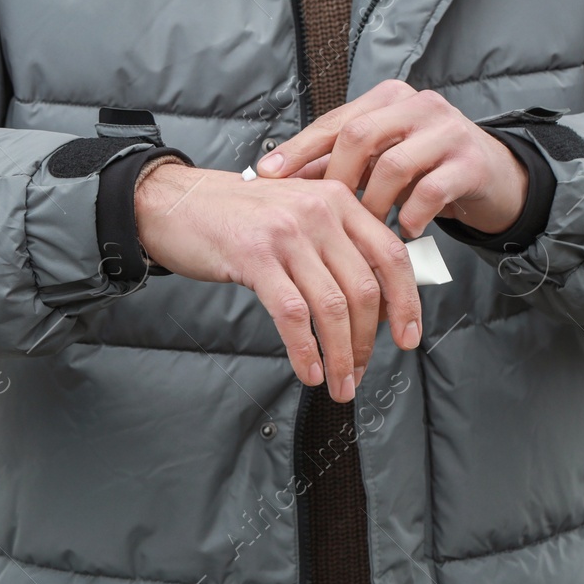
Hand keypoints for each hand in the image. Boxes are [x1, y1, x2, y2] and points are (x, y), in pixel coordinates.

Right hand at [134, 162, 422, 401]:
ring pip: (333, 307)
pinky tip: (308, 370)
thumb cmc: (237, 215)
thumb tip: (373, 297)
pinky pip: (292, 314)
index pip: (390, 255)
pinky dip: (305, 349)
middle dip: (368, 340)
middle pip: (365, 288)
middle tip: (361, 370)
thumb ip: (335, 241)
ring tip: (338, 383)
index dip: (406, 302)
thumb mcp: (298, 212)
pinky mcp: (255, 256)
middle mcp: (319, 212)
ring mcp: (287, 233)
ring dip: (341, 355)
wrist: (175, 201)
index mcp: (337, 199)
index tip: (409, 336)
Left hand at [256, 80, 527, 239]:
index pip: (335, 121)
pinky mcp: (471, 162)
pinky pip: (431, 191)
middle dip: (336, 179)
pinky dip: (411, 215)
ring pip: (393, 165)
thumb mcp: (381, 160)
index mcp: (389, 99)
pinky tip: (404, 231)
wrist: (494, 177)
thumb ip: (338, 164)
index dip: (299, 149)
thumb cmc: (427, 168)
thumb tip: (276, 179)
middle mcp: (418, 106)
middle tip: (324, 215)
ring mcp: (448, 131)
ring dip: (373, 204)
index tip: (266, 174)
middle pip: (360, 135)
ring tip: (366, 228)